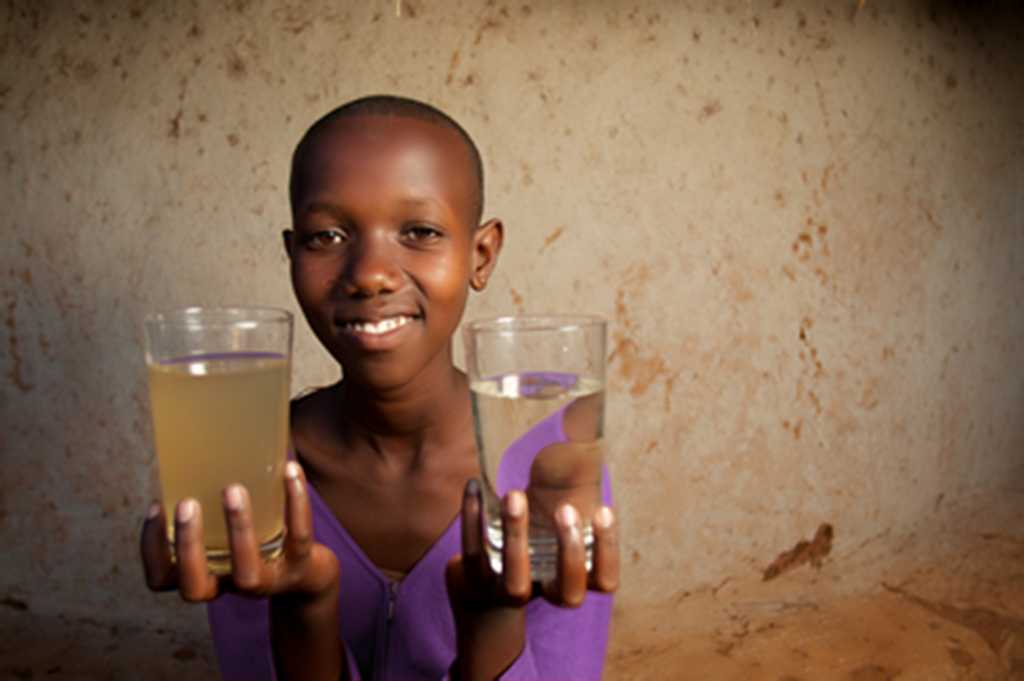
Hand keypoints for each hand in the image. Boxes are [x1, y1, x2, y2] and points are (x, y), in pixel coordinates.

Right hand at [140, 461, 338, 601]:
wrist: (307, 573)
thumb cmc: (257, 538)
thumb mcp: (227, 525)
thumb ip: (209, 495)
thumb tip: (203, 430)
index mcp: (204, 574)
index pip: (161, 579)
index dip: (152, 549)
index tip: (157, 506)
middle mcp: (229, 584)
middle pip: (195, 586)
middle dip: (188, 545)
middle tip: (187, 504)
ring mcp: (266, 580)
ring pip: (247, 572)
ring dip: (239, 529)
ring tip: (234, 489)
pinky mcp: (301, 565)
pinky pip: (299, 537)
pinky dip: (295, 502)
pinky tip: (291, 470)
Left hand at [445, 479, 618, 680]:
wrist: (487, 586)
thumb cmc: (535, 540)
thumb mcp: (556, 523)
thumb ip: (571, 493)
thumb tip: (580, 433)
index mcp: (573, 579)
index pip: (604, 581)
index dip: (608, 550)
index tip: (603, 510)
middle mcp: (545, 592)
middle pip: (569, 594)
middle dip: (570, 552)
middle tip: (565, 509)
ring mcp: (509, 592)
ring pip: (516, 578)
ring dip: (517, 536)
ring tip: (515, 495)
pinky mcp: (477, 579)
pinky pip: (473, 552)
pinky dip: (472, 517)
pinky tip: (474, 486)